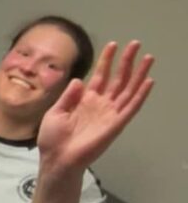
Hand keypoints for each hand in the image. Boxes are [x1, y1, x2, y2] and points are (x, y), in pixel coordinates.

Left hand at [38, 40, 153, 171]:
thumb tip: (79, 80)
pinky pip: (131, 107)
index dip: (106, 61)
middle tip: (135, 43)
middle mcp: (100, 104)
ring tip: (148, 57)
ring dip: (138, 73)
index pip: (99, 75)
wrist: (57, 159)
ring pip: (128, 89)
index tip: (112, 45)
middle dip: (126, 61)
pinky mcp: (116, 124)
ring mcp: (110, 113)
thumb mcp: (55, 112)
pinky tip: (148, 81)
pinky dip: (140, 94)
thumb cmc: (53, 138)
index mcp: (85, 100)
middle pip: (118, 78)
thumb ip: (68, 96)